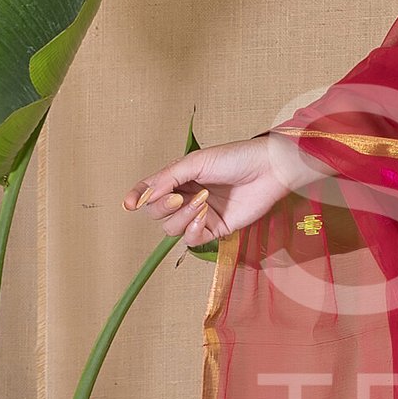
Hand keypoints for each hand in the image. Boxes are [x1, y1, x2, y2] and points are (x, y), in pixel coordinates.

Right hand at [121, 135, 291, 245]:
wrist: (268, 170)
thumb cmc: (235, 158)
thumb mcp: (195, 162)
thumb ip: (167, 179)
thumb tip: (141, 197)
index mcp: (179, 178)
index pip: (149, 192)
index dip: (137, 198)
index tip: (129, 204)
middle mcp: (186, 197)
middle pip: (156, 213)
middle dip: (162, 207)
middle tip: (179, 197)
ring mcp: (201, 215)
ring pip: (172, 228)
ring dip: (182, 218)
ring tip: (202, 202)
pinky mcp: (216, 229)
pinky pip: (192, 240)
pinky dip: (193, 231)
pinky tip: (204, 217)